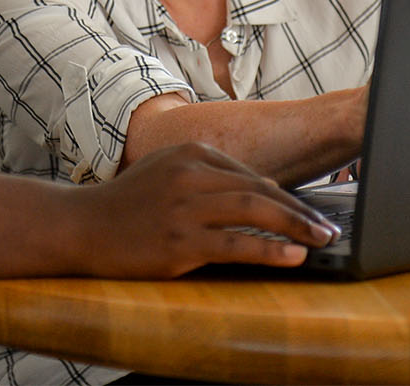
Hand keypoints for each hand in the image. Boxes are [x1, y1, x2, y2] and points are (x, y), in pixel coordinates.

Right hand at [73, 143, 340, 277]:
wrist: (81, 226)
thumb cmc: (128, 203)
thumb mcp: (168, 171)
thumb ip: (210, 175)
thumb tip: (263, 188)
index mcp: (191, 152)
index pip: (252, 174)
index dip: (287, 195)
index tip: (310, 212)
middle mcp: (190, 175)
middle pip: (260, 190)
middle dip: (300, 210)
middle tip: (328, 227)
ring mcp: (184, 209)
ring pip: (254, 213)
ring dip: (295, 227)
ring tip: (322, 239)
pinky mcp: (179, 242)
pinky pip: (236, 245)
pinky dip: (270, 250)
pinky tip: (293, 256)